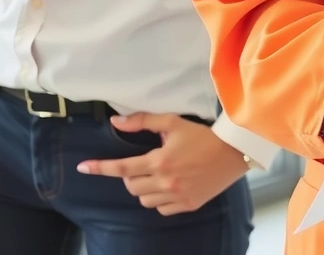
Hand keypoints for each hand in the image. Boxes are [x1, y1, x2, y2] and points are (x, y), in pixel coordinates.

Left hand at [78, 114, 248, 215]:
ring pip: (144, 200)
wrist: (234, 151)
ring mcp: (176, 196)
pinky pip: (161, 208)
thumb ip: (144, 121)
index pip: (122, 167)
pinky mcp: (187, 205)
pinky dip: (160, 199)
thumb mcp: (175, 122)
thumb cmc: (203, 134)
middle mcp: (165, 182)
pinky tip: (170, 186)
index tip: (83, 168)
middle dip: (131, 176)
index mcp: (160, 160)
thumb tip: (116, 122)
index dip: (101, 168)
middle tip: (144, 164)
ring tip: (158, 175)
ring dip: (144, 188)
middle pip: (131, 186)